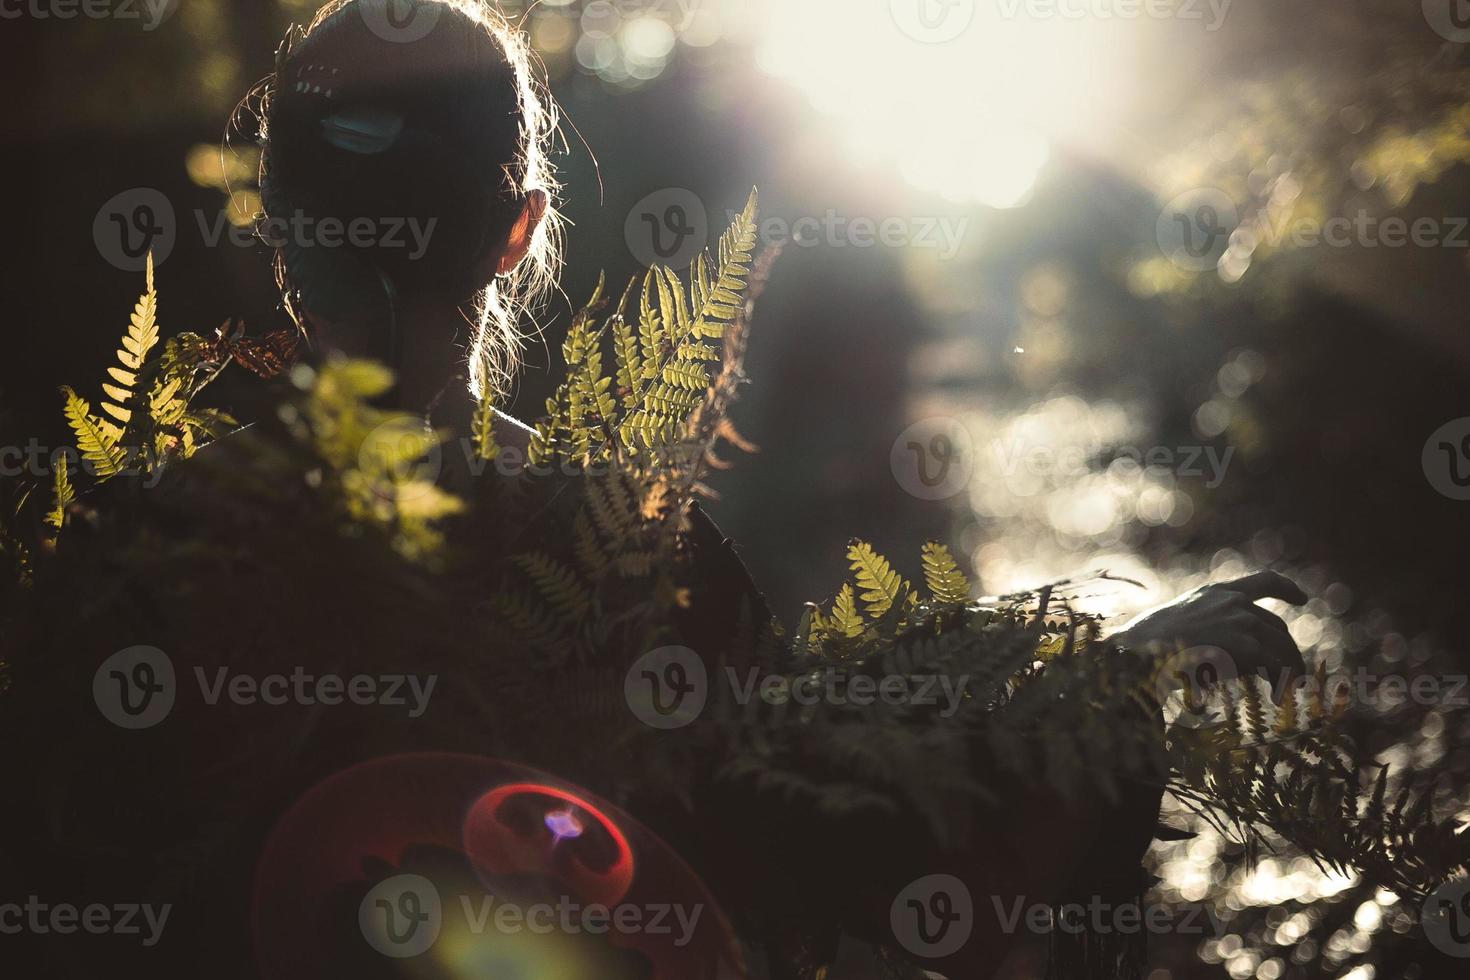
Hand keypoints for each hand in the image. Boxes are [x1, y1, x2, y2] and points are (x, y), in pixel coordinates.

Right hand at [1110, 571, 1307, 688]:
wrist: (1139, 652)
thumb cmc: (1148, 644)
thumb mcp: (1180, 622)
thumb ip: (1207, 625)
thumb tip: (1221, 651)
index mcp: (1217, 591)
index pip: (1264, 581)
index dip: (1287, 589)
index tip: (1302, 599)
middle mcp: (1234, 601)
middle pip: (1277, 626)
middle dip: (1287, 650)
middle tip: (1293, 673)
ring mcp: (1242, 621)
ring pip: (1282, 646)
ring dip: (1290, 669)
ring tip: (1289, 690)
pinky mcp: (1247, 647)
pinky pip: (1277, 666)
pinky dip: (1282, 682)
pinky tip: (1279, 696)